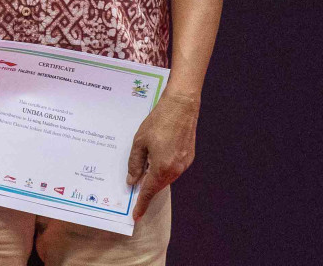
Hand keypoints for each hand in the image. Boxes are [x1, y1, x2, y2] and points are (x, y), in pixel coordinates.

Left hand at [127, 92, 198, 220]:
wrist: (180, 107)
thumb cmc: (158, 122)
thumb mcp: (139, 142)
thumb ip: (135, 163)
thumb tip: (133, 180)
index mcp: (162, 167)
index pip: (149, 191)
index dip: (142, 204)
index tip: (136, 215)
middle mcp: (176, 170)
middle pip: (159, 185)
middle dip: (147, 188)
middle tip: (135, 188)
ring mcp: (185, 164)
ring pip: (166, 177)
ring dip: (155, 177)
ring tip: (144, 168)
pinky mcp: (189, 158)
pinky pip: (174, 169)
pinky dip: (164, 169)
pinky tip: (156, 158)